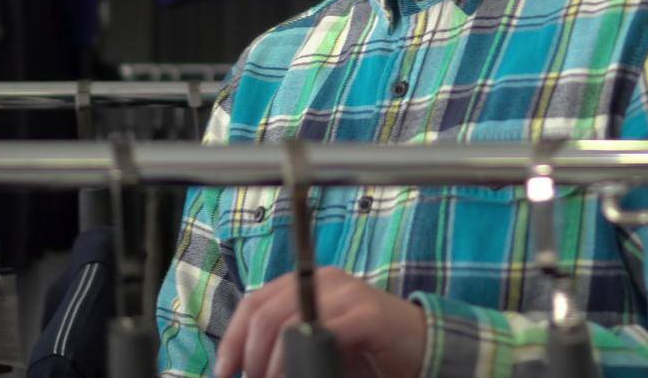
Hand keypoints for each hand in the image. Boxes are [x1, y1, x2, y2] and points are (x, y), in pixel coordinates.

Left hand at [215, 266, 426, 377]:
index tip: (225, 371)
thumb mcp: (318, 342)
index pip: (254, 303)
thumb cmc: (367, 351)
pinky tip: (305, 374)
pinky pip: (323, 335)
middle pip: (264, 314)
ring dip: (273, 365)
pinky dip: (304, 361)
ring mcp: (347, 294)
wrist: (423, 347)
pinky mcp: (367, 314)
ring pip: (287, 325)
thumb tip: (247, 368)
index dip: (233, 340)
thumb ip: (287, 346)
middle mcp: (325, 280)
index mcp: (308, 282)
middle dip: (251, 358)